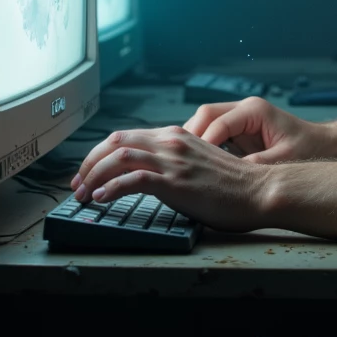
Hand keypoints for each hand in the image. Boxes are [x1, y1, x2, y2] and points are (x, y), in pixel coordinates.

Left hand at [71, 125, 269, 232]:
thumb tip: (150, 176)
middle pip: (115, 141)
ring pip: (119, 157)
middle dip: (89, 162)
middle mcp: (171, 142)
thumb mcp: (198, 164)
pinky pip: (134, 179)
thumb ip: (175, 163)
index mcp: (175, 136)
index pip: (125, 137)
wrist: (259, 190)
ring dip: (94, 176)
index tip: (88, 173)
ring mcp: (173, 160)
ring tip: (83, 194)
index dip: (99, 154)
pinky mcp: (176, 181)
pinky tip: (101, 199)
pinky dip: (112, 188)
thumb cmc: (233, 185)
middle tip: (77, 184)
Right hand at [183, 96, 330, 162]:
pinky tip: (195, 165)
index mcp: (254, 110)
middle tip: (179, 161)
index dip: (204, 142)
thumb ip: (256, 166)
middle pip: (206, 114)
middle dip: (191, 136)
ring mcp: (239, 118)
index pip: (219, 121)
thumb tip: (229, 177)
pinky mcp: (238, 130)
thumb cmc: (309, 149)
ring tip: (183, 164)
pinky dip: (202, 147)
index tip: (193, 162)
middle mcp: (244, 109)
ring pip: (205, 122)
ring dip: (193, 141)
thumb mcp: (284, 160)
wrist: (324, 145)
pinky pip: (213, 134)